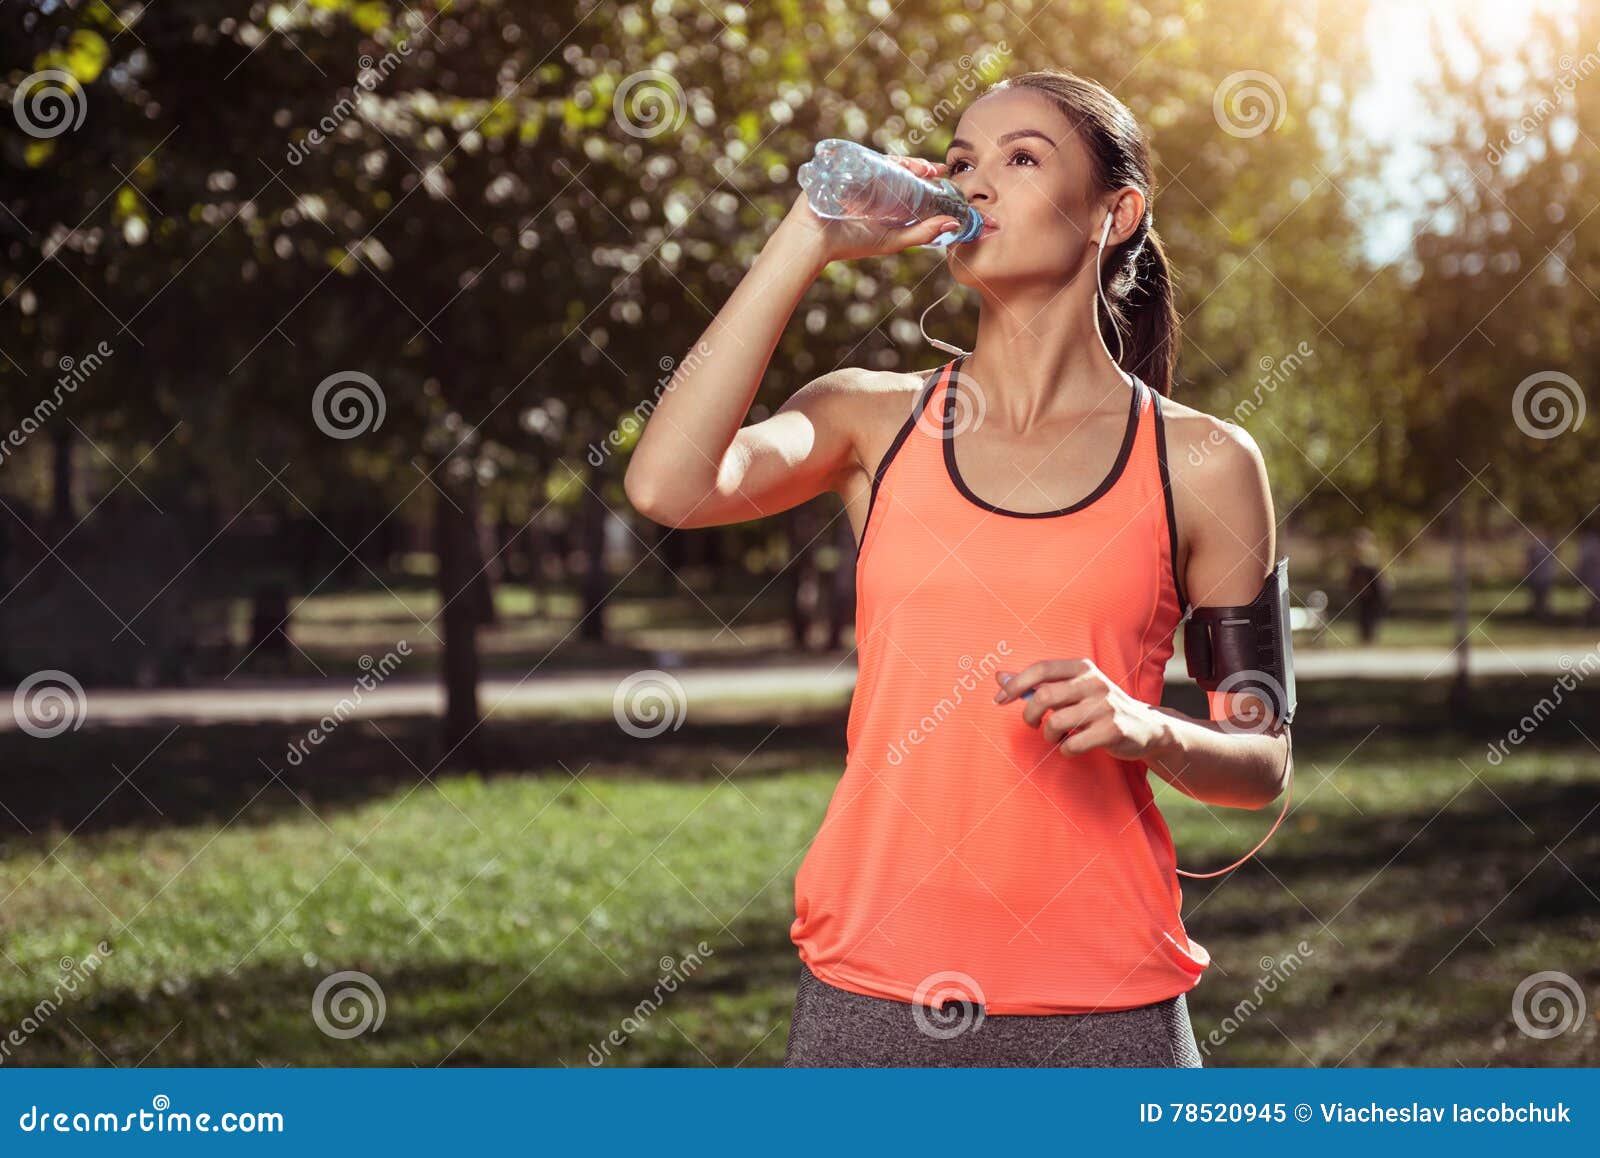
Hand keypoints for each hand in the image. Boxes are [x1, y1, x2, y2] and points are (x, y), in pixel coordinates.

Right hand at [778, 154, 963, 265]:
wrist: (814, 241)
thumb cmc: (851, 243)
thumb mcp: (892, 240)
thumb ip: (922, 233)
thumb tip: (954, 222)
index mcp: (882, 199)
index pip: (907, 180)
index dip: (924, 174)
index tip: (941, 171)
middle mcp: (870, 184)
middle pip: (896, 167)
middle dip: (914, 165)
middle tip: (930, 168)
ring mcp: (854, 175)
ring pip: (880, 160)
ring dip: (897, 160)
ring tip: (913, 166)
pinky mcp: (837, 168)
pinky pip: (856, 156)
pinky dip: (870, 156)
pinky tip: (885, 160)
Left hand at [992, 660, 1168, 760]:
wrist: (1146, 726)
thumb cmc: (1099, 706)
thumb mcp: (1073, 688)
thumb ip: (1037, 683)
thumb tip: (998, 676)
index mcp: (1082, 667)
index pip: (1041, 669)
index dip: (1015, 684)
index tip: (999, 700)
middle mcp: (1094, 682)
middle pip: (1044, 696)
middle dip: (1029, 715)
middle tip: (1032, 724)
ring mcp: (1105, 706)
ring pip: (1056, 722)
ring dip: (1049, 735)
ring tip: (1057, 737)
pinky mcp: (1113, 730)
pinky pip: (1073, 744)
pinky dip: (1066, 749)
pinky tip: (1072, 746)